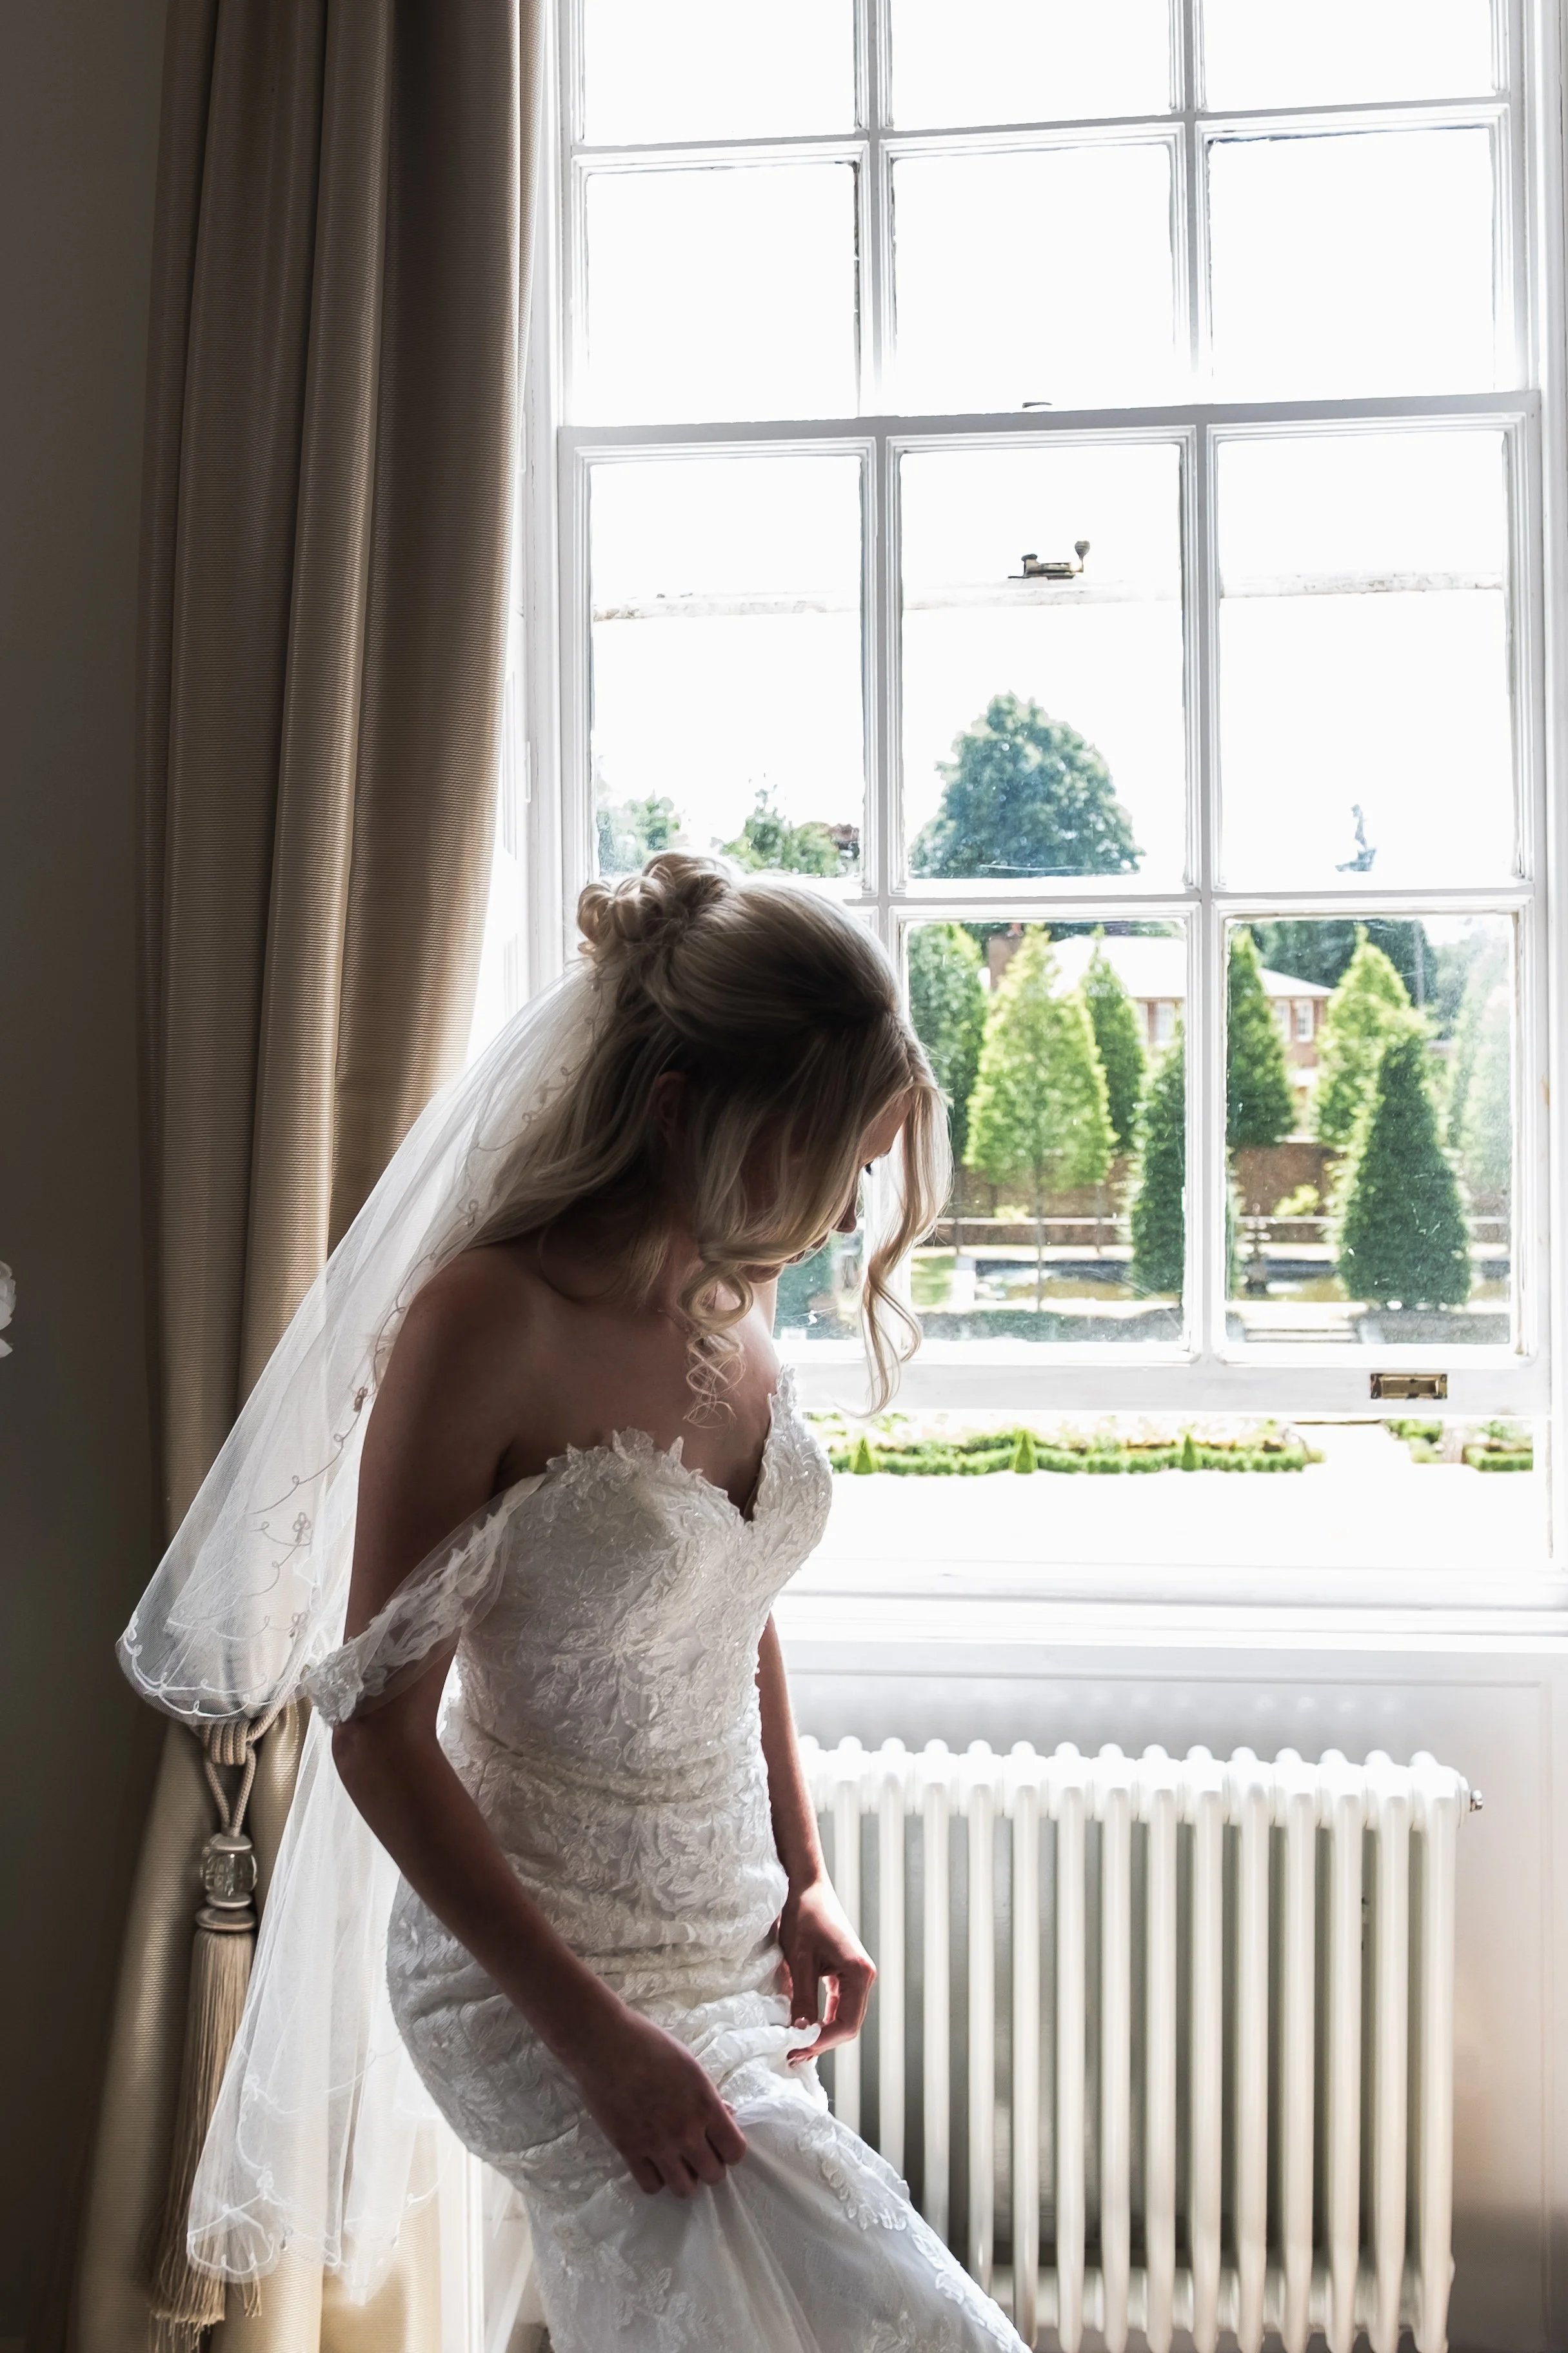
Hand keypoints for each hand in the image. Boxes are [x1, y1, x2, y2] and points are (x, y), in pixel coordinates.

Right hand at [570, 2003, 746, 2197]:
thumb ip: (708, 2096)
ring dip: (685, 2178)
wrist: (605, 2045)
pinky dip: (655, 2178)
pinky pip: (651, 2186)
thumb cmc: (650, 2045)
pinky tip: (652, 2162)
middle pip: (713, 2175)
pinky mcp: (629, 2150)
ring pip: (684, 2189)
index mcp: (705, 2104)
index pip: (735, 2151)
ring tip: (676, 2161)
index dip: (730, 2151)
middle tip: (698, 2152)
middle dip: (710, 2166)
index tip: (721, 2143)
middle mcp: (686, 2131)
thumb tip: (726, 2115)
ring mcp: (657, 2144)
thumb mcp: (690, 2065)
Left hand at [778, 1874, 874, 2063]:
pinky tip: (803, 2028)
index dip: (822, 2042)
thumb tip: (801, 2035)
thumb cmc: (803, 1915)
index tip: (795, 2051)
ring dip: (822, 2033)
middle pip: (848, 2024)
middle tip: (792, 2054)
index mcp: (859, 1972)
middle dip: (822, 2042)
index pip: (847, 2024)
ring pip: (844, 2017)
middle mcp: (864, 1976)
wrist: (806, 1885)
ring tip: (795, 2046)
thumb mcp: (799, 1960)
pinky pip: (839, 2005)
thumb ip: (803, 1999)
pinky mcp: (845, 1973)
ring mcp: (856, 1975)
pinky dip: (823, 2019)